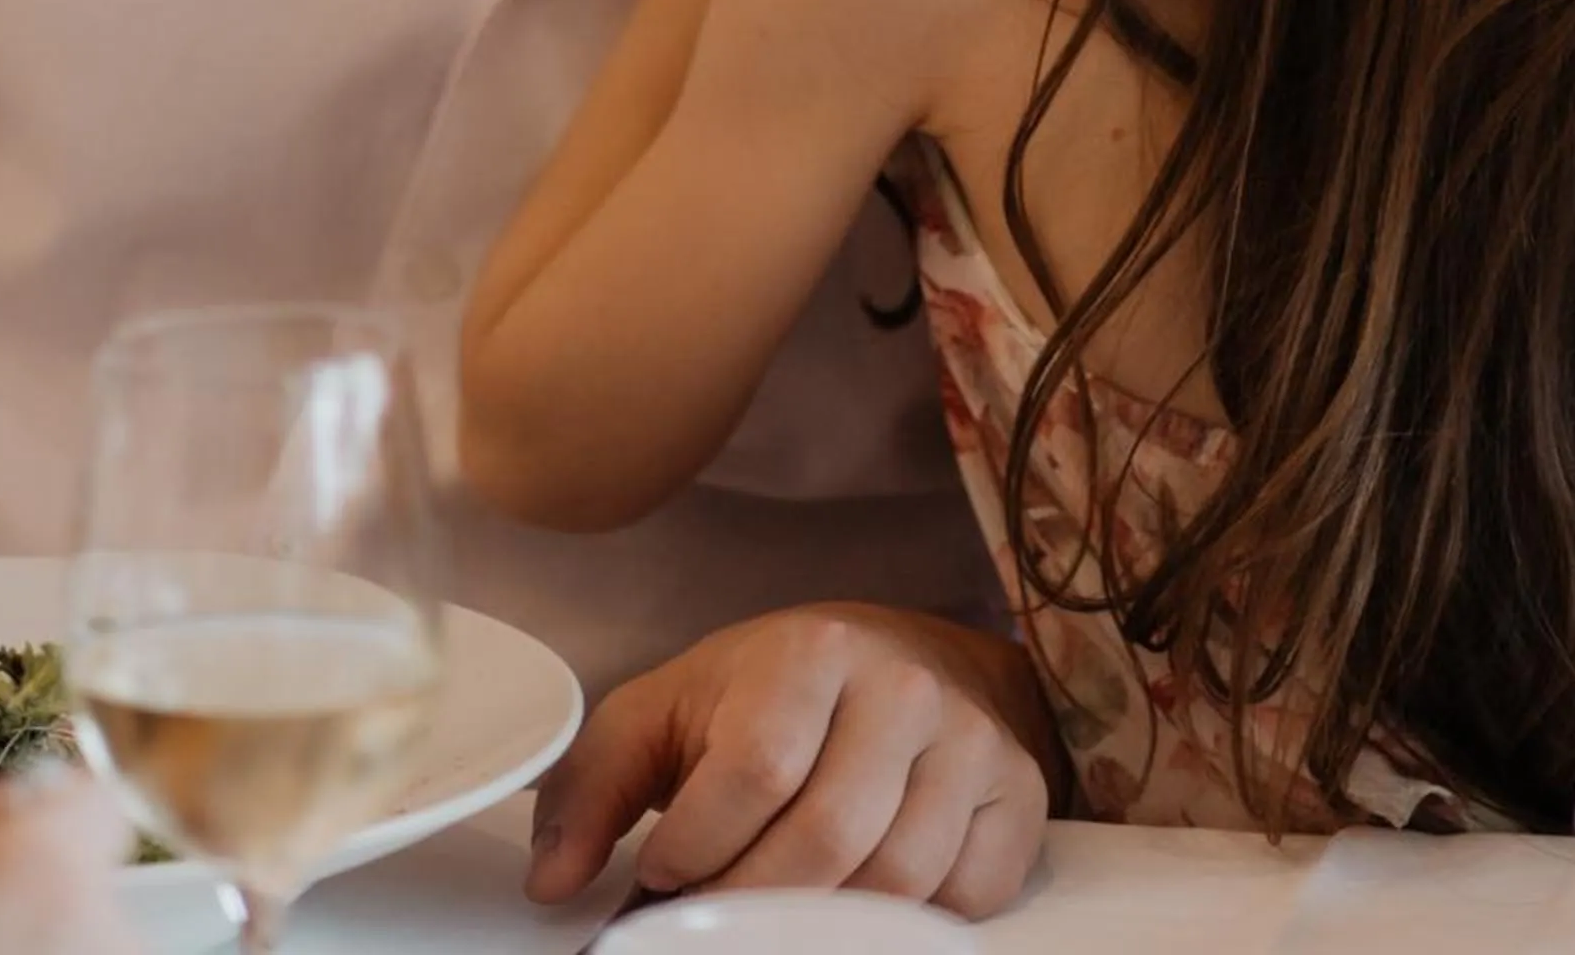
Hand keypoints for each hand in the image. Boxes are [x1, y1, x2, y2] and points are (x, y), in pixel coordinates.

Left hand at [525, 604, 1060, 919]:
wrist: (910, 661)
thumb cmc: (776, 692)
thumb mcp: (670, 710)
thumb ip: (594, 788)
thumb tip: (556, 883)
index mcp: (811, 652)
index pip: (756, 771)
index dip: (697, 846)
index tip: (662, 872)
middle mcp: (904, 689)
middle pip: (828, 842)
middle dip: (751, 903)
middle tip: (712, 913)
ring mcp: (972, 745)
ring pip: (896, 883)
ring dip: (821, 922)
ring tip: (774, 908)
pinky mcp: (1018, 799)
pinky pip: (964, 899)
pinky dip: (904, 923)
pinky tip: (858, 899)